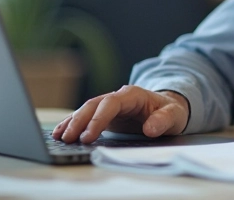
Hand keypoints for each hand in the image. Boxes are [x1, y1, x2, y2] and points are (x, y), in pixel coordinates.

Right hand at [51, 85, 188, 142]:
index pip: (110, 104)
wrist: (169, 108)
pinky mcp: (105, 114)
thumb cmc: (171, 111)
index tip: (89, 135)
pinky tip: (61, 132)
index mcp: (132, 95)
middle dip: (79, 121)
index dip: (98, 119)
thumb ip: (163, 120)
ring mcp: (109, 105)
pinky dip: (72, 123)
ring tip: (59, 136)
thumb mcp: (174, 115)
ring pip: (86, 110)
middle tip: (68, 138)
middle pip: (93, 105)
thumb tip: (150, 128)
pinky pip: (86, 117)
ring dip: (72, 122)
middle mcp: (117, 97)